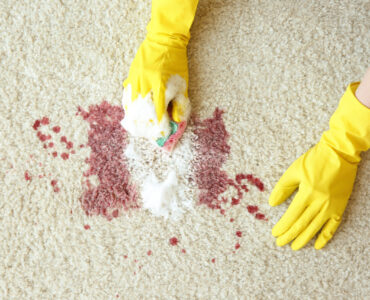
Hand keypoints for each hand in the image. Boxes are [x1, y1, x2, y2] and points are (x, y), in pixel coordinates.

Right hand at [121, 0, 197, 142]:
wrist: (164, 41)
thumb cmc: (176, 64)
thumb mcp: (183, 85)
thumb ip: (179, 105)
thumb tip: (177, 122)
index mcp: (161, 88)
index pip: (158, 115)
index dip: (159, 128)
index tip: (161, 136)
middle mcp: (146, 86)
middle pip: (142, 114)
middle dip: (144, 128)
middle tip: (147, 135)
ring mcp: (136, 81)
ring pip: (131, 107)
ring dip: (134, 120)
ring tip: (136, 130)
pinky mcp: (130, 77)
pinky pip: (126, 97)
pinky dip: (128, 107)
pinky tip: (130, 114)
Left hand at [269, 143, 355, 249]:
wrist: (340, 153)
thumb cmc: (314, 160)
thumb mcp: (294, 170)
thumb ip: (282, 188)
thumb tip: (272, 203)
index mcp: (307, 192)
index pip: (292, 215)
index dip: (283, 226)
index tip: (274, 233)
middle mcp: (320, 202)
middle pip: (302, 224)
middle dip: (289, 235)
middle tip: (280, 243)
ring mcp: (331, 206)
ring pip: (315, 228)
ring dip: (304, 239)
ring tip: (294, 247)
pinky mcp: (340, 207)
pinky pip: (333, 226)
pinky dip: (325, 237)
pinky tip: (317, 245)